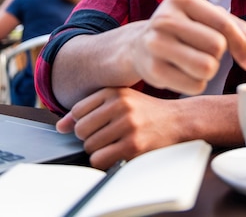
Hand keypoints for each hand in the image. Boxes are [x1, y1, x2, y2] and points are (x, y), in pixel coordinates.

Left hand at [56, 87, 187, 169]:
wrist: (178, 120)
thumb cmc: (146, 111)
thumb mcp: (120, 100)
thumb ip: (90, 109)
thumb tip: (60, 126)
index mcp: (115, 92)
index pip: (78, 110)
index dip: (82, 122)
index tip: (96, 124)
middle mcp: (121, 106)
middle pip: (81, 130)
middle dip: (89, 137)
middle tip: (106, 135)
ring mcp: (127, 125)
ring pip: (89, 146)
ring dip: (98, 150)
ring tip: (114, 143)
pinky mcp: (133, 145)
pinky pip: (100, 159)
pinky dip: (104, 160)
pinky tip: (117, 152)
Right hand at [134, 0, 245, 94]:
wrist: (139, 45)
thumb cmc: (183, 29)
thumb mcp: (207, 19)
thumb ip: (238, 30)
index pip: (222, 23)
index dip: (243, 44)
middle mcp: (165, 18)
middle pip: (217, 46)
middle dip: (218, 55)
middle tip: (204, 51)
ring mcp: (155, 44)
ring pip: (207, 67)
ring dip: (209, 70)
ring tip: (195, 61)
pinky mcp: (153, 71)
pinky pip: (194, 86)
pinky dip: (197, 83)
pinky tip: (183, 72)